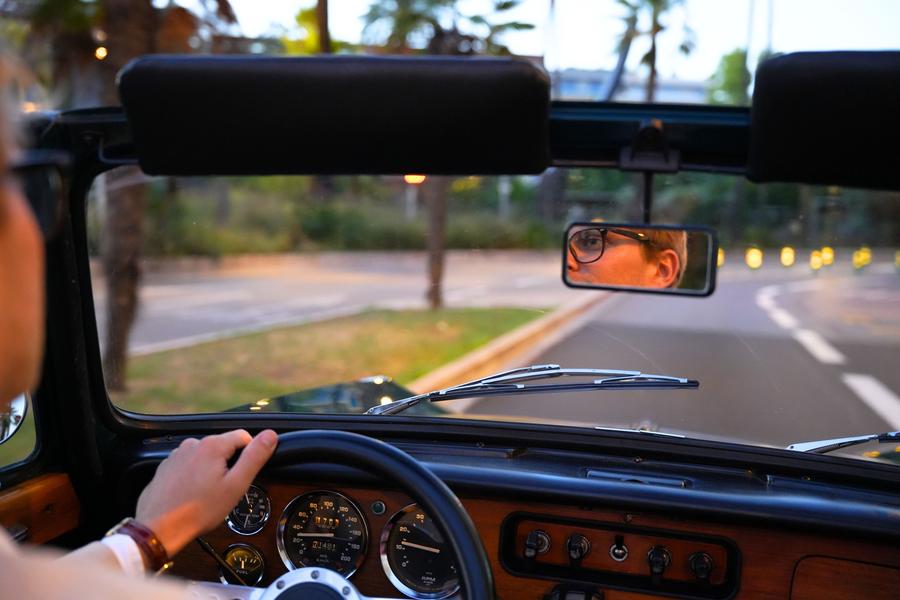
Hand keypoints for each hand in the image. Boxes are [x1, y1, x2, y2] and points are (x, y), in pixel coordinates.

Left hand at [135, 429, 277, 556]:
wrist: (159, 529)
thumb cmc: (199, 510)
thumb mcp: (235, 485)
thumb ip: (254, 457)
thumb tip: (270, 435)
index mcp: (212, 445)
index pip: (243, 437)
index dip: (249, 456)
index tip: (242, 477)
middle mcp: (192, 444)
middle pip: (223, 447)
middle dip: (228, 465)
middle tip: (224, 490)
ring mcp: (176, 455)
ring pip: (205, 457)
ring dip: (210, 471)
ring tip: (206, 495)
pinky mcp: (165, 468)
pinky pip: (188, 466)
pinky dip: (193, 477)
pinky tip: (191, 495)